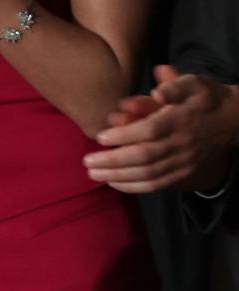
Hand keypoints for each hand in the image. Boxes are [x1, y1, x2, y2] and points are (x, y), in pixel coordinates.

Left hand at [86, 64, 238, 193]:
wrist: (230, 120)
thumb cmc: (203, 98)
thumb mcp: (193, 82)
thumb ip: (174, 84)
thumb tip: (157, 86)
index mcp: (181, 119)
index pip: (149, 130)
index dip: (123, 135)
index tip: (100, 137)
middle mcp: (180, 143)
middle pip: (143, 157)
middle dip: (112, 161)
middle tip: (87, 161)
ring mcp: (181, 162)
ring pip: (146, 174)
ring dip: (117, 176)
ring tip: (94, 173)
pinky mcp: (181, 175)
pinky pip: (153, 185)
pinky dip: (131, 187)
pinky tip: (113, 182)